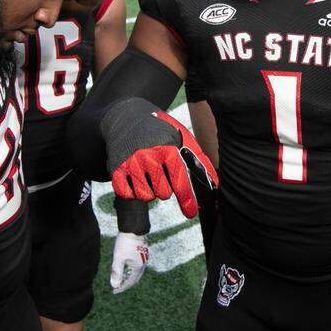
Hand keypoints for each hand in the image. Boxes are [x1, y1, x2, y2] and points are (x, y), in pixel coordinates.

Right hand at [102, 98, 217, 218]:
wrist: (127, 117)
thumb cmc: (161, 131)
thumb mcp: (182, 138)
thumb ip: (199, 160)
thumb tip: (215, 184)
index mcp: (168, 149)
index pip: (180, 182)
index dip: (187, 200)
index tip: (191, 213)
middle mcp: (149, 156)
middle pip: (163, 193)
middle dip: (165, 189)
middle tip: (161, 176)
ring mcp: (130, 162)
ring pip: (145, 196)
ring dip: (150, 192)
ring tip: (150, 178)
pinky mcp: (116, 168)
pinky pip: (126, 194)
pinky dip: (132, 192)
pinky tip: (136, 180)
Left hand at [110, 196, 150, 293]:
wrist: (133, 227)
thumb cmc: (125, 242)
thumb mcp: (119, 258)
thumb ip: (116, 272)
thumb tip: (114, 285)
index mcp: (138, 267)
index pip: (130, 282)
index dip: (122, 288)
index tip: (114, 291)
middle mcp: (143, 264)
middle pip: (135, 278)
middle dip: (126, 283)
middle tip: (117, 287)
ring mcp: (144, 258)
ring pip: (136, 272)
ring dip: (128, 276)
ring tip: (120, 279)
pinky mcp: (142, 252)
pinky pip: (136, 265)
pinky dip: (130, 270)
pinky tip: (125, 267)